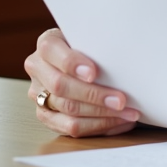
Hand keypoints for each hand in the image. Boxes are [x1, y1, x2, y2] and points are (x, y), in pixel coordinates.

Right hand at [24, 28, 139, 136]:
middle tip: (121, 100)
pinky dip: (99, 126)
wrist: (81, 59)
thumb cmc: (92, 46)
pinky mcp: (46, 116)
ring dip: (102, 115)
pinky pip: (71, 128)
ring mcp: (39, 94)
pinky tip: (119, 122)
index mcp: (47, 44)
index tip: (93, 73)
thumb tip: (123, 57)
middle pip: (60, 86)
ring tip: (128, 114)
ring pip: (68, 110)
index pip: (52, 51)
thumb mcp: (91, 38)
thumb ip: (97, 45)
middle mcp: (38, 68)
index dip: (72, 63)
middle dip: (94, 95)